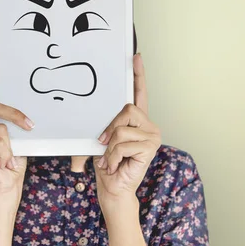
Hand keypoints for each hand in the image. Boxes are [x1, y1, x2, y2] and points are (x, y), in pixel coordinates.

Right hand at [0, 54, 32, 209]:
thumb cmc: (13, 164)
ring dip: (12, 146)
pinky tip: (1, 162)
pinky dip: (7, 153)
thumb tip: (25, 111)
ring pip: (1, 126)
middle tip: (30, 126)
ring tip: (7, 158)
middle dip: (16, 116)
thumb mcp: (19, 137)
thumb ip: (15, 122)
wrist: (6, 188)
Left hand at [94, 54, 161, 209]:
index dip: (137, 74)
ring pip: (121, 129)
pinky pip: (122, 144)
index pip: (138, 93)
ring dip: (109, 148)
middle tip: (103, 144)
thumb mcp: (101, 140)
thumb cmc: (107, 164)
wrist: (113, 188)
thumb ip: (103, 126)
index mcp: (136, 120)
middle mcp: (148, 125)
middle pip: (126, 109)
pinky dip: (113, 157)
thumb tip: (93, 116)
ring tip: (110, 160)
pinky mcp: (150, 147)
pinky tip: (116, 166)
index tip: (135, 57)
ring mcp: (152, 135)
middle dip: (109, 128)